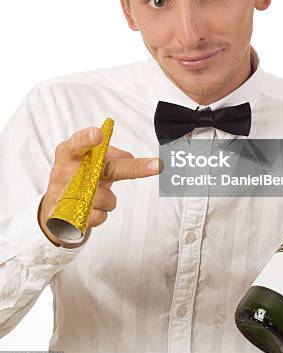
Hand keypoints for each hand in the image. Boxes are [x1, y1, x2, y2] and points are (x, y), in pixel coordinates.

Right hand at [39, 126, 163, 245]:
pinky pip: (99, 216)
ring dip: (109, 199)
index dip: (87, 139)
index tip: (99, 134)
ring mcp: (63, 195)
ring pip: (106, 197)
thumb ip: (111, 155)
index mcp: (69, 151)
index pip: (78, 142)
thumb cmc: (79, 175)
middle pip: (106, 169)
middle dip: (134, 168)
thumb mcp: (91, 160)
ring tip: (97, 196)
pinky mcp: (67, 217)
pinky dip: (102, 213)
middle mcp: (64, 171)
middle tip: (158, 165)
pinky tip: (92, 209)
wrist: (55, 208)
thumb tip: (130, 157)